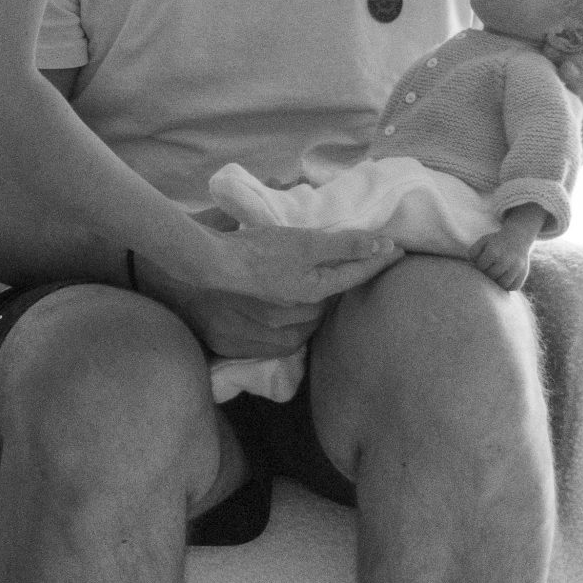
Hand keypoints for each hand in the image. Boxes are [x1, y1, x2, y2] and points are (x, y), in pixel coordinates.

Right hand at [137, 224, 397, 357]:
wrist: (187, 270)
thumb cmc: (238, 243)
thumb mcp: (291, 235)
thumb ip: (336, 242)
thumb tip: (375, 241)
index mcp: (305, 284)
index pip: (352, 273)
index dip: (375, 259)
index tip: (396, 250)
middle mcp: (292, 313)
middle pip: (328, 303)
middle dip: (332, 287)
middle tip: (333, 270)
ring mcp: (269, 333)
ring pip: (306, 326)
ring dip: (308, 311)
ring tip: (297, 292)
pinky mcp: (247, 347)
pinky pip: (280, 342)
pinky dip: (284, 330)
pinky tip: (275, 315)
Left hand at [471, 224, 535, 290]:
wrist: (518, 237)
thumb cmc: (497, 241)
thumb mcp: (483, 241)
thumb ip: (473, 251)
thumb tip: (472, 263)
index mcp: (494, 252)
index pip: (481, 266)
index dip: (480, 264)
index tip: (484, 260)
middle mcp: (506, 260)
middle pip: (492, 276)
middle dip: (489, 272)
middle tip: (491, 267)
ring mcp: (516, 267)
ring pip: (503, 284)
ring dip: (498, 281)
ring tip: (498, 274)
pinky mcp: (524, 273)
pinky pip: (514, 287)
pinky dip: (509, 285)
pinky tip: (506, 278)